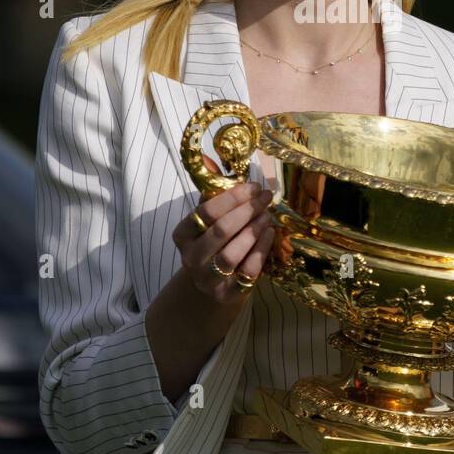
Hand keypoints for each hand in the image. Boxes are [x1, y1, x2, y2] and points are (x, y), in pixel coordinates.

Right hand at [171, 154, 274, 301]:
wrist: (212, 287)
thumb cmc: (213, 244)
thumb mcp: (208, 221)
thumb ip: (211, 194)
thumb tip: (209, 158)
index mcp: (182, 235)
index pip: (206, 212)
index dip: (232, 197)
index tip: (253, 187)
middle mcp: (191, 258)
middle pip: (221, 231)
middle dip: (247, 211)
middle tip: (266, 198)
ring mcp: (208, 279)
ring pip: (232, 253)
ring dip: (254, 230)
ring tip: (268, 215)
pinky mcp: (227, 294)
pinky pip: (247, 271)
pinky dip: (261, 250)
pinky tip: (270, 233)